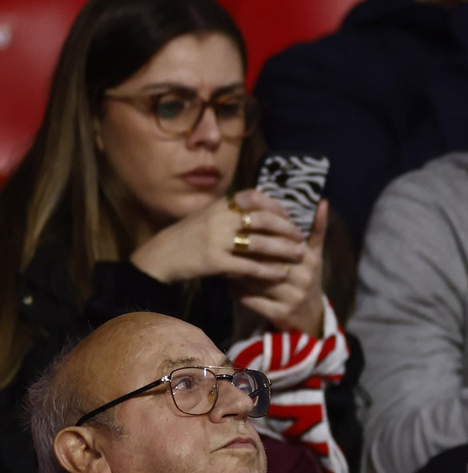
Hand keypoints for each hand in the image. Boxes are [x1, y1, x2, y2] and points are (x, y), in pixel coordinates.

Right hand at [130, 188, 303, 286]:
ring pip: (259, 244)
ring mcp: (216, 240)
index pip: (255, 198)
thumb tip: (263, 207)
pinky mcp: (214, 262)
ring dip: (283, 250)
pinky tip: (281, 274)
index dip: (276, 206)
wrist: (161, 256)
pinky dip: (267, 271)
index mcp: (219, 205)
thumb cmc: (189, 236)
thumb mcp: (208, 215)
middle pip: (263, 220)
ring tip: (299, 255)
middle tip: (301, 237)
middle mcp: (219, 219)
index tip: (290, 216)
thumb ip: (232, 210)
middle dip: (286, 229)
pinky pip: (248, 266)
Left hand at [233, 200, 327, 335]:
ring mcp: (292, 297)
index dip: (258, 236)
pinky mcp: (280, 313)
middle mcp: (304, 278)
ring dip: (236, 273)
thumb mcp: (315, 254)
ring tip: (224, 266)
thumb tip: (323, 201)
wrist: (310, 314)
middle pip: (265, 260)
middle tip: (224, 248)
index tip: (239, 231)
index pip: (279, 242)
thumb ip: (317, 229)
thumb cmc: (307, 278)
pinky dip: (237, 292)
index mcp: (310, 259)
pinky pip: (251, 300)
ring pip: (255, 279)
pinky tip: (229, 287)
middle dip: (244, 254)